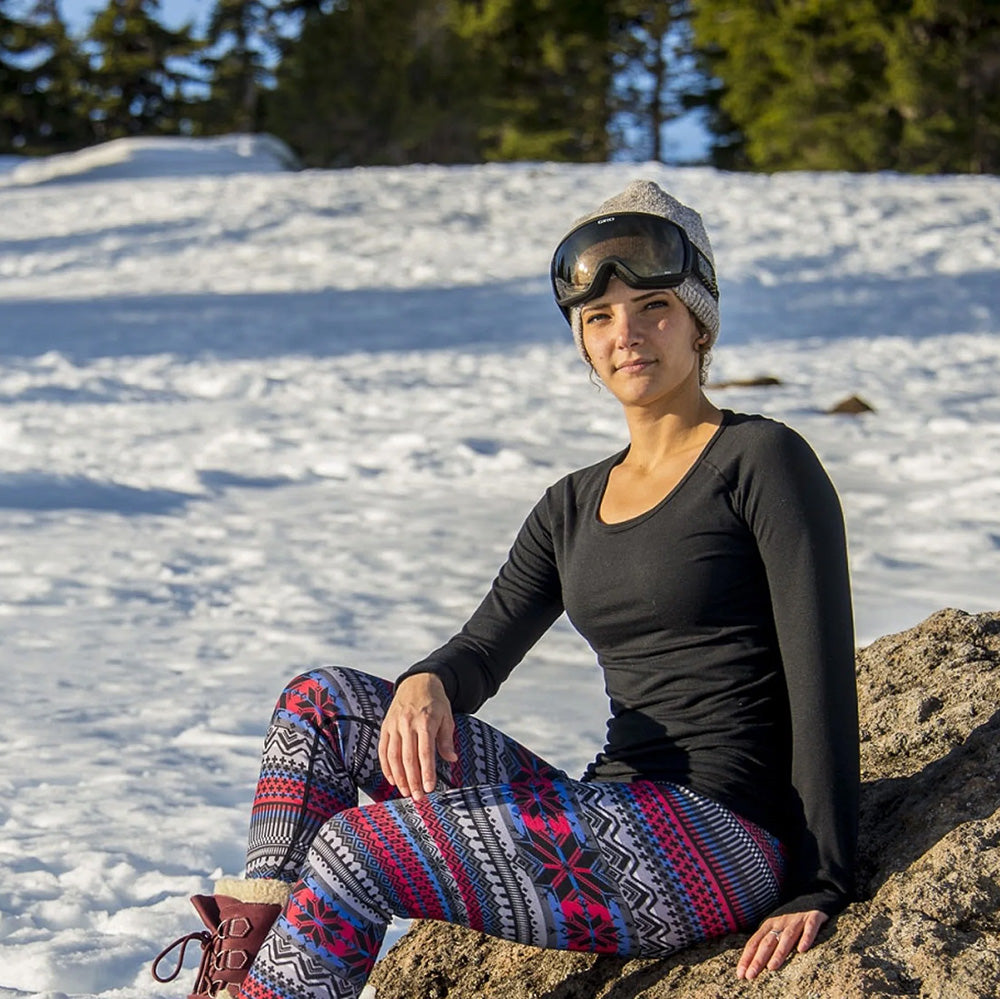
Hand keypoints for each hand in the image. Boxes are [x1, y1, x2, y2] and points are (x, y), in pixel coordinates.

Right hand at [378, 673, 457, 800]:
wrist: (418, 682)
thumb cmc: (435, 701)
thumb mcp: (447, 717)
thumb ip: (446, 739)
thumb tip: (452, 759)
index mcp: (425, 722)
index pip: (425, 752)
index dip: (426, 772)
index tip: (429, 788)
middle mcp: (407, 724)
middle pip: (408, 757)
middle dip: (412, 780)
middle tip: (417, 796)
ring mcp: (394, 725)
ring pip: (393, 756)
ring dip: (398, 777)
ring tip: (405, 792)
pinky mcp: (385, 726)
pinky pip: (383, 749)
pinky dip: (386, 766)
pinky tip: (392, 779)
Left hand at [736, 910, 827, 980]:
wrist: (815, 901)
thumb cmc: (793, 922)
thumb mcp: (778, 929)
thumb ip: (768, 943)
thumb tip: (753, 965)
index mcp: (769, 925)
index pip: (755, 942)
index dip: (747, 958)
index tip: (740, 974)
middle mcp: (781, 922)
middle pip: (767, 942)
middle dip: (758, 959)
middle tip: (751, 975)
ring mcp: (797, 920)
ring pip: (786, 937)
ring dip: (779, 952)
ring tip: (772, 967)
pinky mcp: (813, 917)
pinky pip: (810, 927)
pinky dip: (806, 937)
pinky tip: (802, 950)